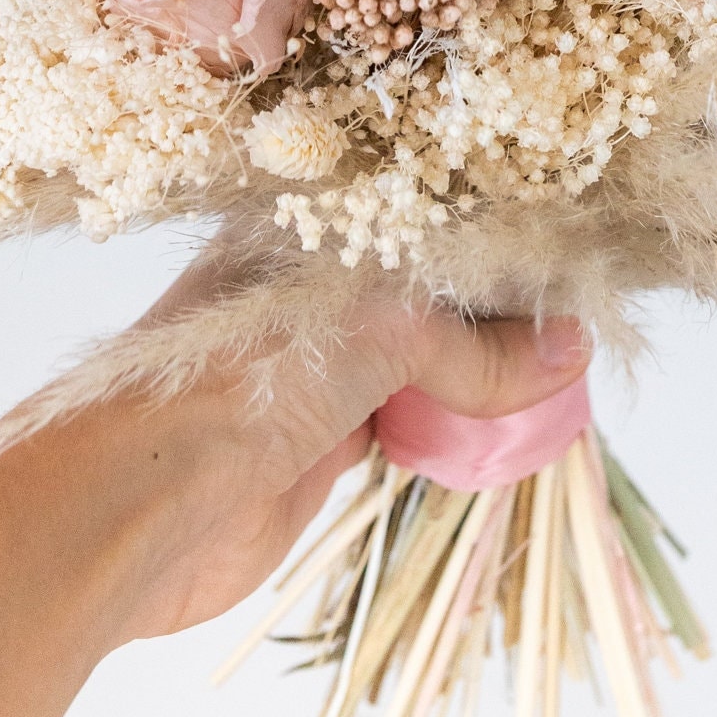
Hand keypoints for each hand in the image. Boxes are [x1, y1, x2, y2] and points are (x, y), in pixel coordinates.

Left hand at [96, 251, 591, 642]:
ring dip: (486, 371)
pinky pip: (411, 423)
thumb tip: (567, 354)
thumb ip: (469, 343)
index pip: (422, 210)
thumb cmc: (235, 381)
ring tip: (564, 373)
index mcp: (305, 223)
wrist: (131, 507)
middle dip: (500, 306)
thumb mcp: (373, 332)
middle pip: (428, 288)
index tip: (576, 252)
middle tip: (585, 318)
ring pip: (425, 359)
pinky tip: (509, 424)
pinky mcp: (322, 445)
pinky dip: (458, 426)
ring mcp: (316, 368)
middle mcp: (311, 286)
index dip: (496, 230)